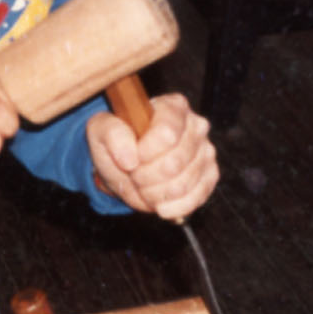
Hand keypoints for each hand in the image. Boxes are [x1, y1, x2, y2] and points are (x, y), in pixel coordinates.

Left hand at [86, 91, 217, 219]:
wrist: (127, 163)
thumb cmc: (118, 141)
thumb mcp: (102, 130)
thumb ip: (111, 134)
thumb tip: (129, 158)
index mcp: (173, 106)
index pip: (167, 134)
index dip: (145, 153)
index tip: (131, 158)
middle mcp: (196, 126)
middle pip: (174, 163)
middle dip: (145, 177)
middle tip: (134, 174)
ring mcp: (206, 152)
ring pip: (183, 184)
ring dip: (154, 193)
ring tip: (143, 186)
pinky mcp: (210, 176)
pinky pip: (196, 198)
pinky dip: (172, 207)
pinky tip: (158, 203)